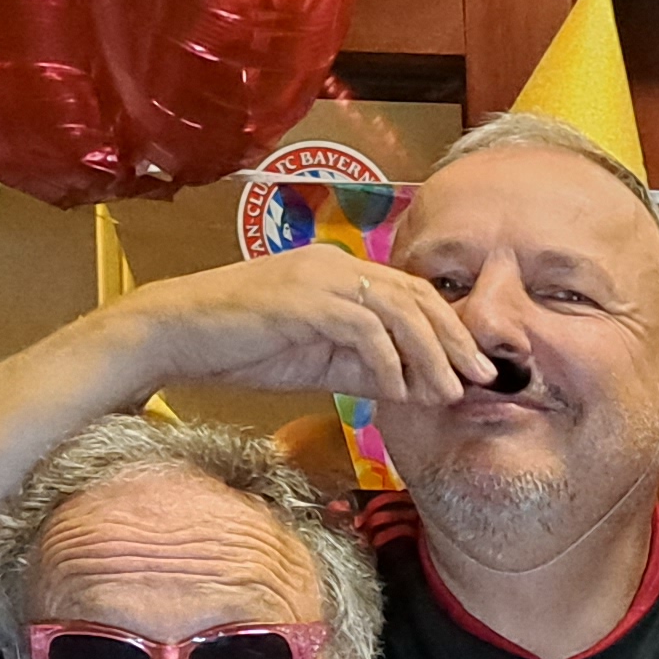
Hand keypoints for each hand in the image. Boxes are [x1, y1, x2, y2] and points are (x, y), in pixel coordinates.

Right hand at [104, 249, 495, 408]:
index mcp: (340, 273)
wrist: (175, 335)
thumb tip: (408, 386)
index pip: (412, 294)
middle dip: (456, 340)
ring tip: (447, 393)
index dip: (449, 330)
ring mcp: (318, 278)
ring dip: (430, 355)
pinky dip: (386, 362)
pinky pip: (362, 329)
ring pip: (398, 310)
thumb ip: (360, 366)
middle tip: (483, 378)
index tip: (473, 369)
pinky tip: (395, 391)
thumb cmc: (239, 348)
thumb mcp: (314, 361)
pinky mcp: (301, 300)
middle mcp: (336, 265)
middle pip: (416, 295)